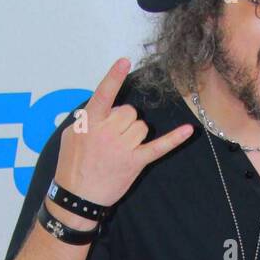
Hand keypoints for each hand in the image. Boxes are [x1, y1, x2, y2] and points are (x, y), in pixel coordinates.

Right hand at [54, 56, 193, 207]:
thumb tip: (103, 110)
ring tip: (120, 149)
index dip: (114, 77)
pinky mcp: (135, 162)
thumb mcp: (70, 136)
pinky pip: (159, 147)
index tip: (125, 61)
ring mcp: (122, 148)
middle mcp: (107, 132)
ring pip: (141, 126)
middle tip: (111, 139)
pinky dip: (175, 139)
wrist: (77, 198)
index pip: (103, 94)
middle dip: (124, 121)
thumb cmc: (72, 166)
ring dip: (134, 134)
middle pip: (129, 112)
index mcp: (90, 123)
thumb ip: (87, 118)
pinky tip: (189, 131)